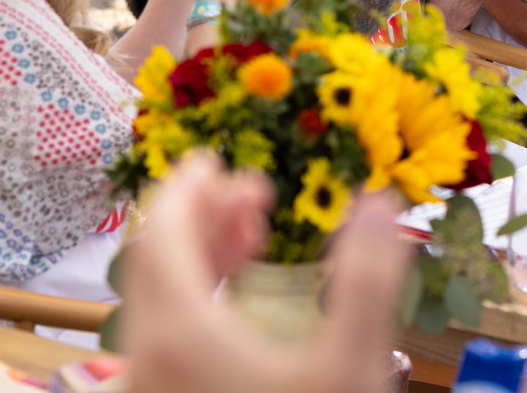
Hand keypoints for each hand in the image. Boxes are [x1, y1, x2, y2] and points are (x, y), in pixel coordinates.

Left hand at [123, 153, 407, 392]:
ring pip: (160, 300)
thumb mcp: (352, 365)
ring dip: (203, 255)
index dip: (185, 187)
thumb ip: (368, 278)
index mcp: (180, 333)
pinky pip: (165, 337)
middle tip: (256, 190)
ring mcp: (149, 390)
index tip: (213, 157)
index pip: (161, 232)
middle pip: (155, 262)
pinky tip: (241, 298)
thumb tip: (380, 199)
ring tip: (253, 232)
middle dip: (203, 214)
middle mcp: (146, 359)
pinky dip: (198, 299)